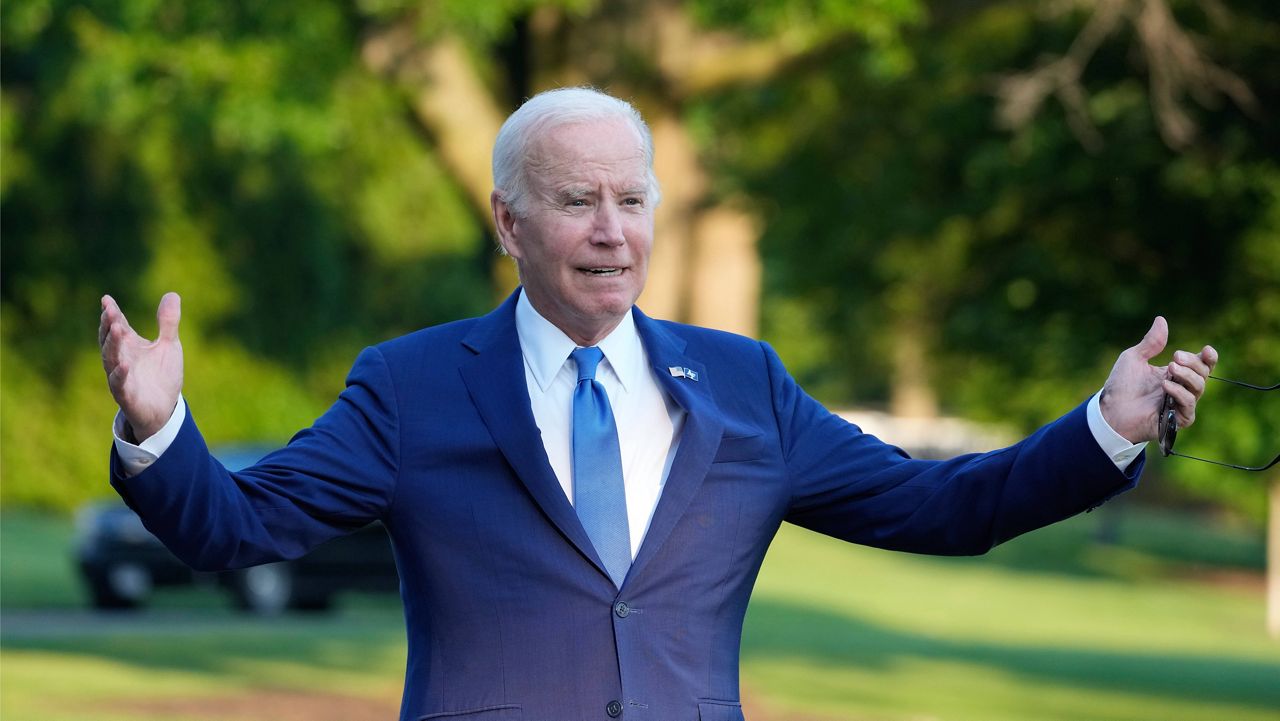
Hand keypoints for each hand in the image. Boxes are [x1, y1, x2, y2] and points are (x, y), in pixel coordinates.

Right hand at [99, 292, 183, 440]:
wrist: (164, 409)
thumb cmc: (161, 375)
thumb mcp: (169, 346)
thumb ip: (168, 323)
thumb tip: (172, 294)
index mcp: (129, 345)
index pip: (117, 325)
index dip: (111, 313)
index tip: (106, 299)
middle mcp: (120, 358)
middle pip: (110, 339)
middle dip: (109, 325)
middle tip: (109, 310)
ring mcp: (120, 377)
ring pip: (110, 359)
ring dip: (112, 344)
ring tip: (117, 329)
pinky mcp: (125, 395)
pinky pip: (118, 384)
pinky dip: (120, 374)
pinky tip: (124, 365)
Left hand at [1099, 316, 1216, 443]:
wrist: (1110, 409)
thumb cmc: (1121, 385)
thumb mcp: (1134, 358)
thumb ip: (1151, 342)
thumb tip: (1161, 319)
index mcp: (1175, 374)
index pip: (1202, 365)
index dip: (1209, 357)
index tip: (1206, 350)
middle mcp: (1181, 388)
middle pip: (1203, 374)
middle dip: (1193, 363)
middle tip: (1176, 356)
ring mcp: (1180, 404)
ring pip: (1199, 387)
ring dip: (1187, 375)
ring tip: (1171, 367)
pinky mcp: (1177, 419)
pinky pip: (1189, 404)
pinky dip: (1180, 393)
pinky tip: (1166, 385)